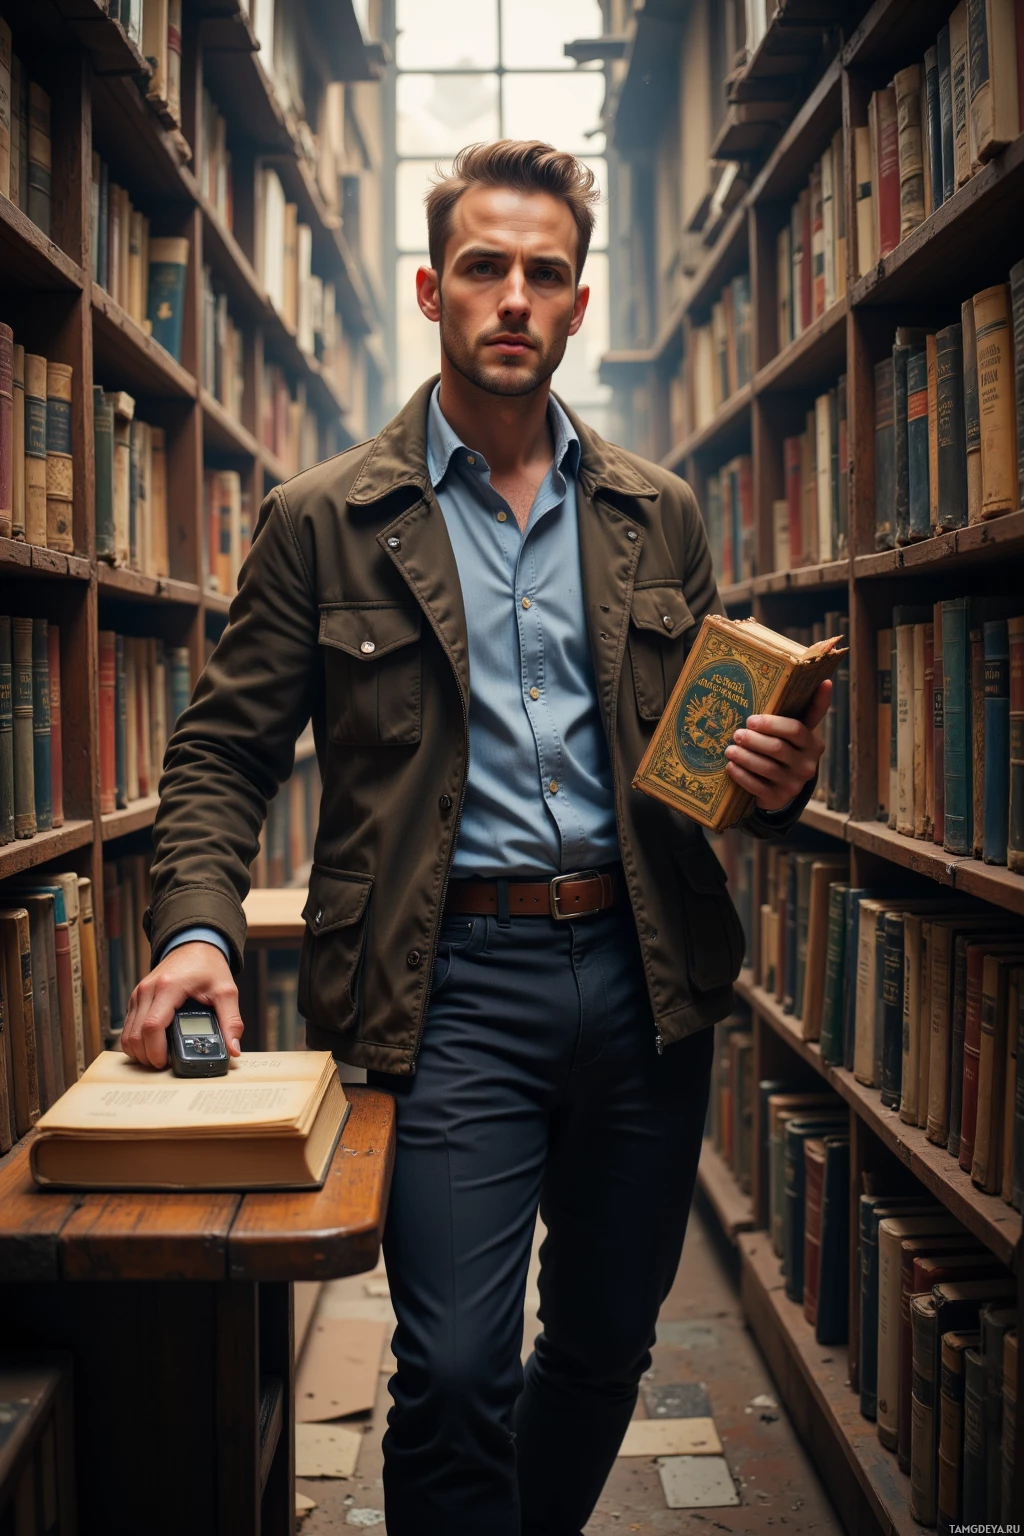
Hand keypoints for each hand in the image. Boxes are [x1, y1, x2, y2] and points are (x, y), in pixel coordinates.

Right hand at [120, 942, 243, 1069]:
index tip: (166, 1064)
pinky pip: (128, 1026)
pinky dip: (136, 1041)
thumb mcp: (226, 991)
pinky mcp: (137, 998)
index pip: (153, 1026)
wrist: (194, 945)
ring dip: (139, 1051)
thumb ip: (231, 1021)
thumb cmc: (209, 966)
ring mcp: (139, 994)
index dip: (156, 1050)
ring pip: (127, 1033)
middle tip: (165, 1065)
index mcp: (169, 987)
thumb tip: (233, 1049)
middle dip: (147, 1056)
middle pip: (136, 1034)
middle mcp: (148, 990)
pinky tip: (152, 1047)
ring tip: (159, 1059)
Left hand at [723, 678, 830, 812]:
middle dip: (754, 740)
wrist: (783, 787)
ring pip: (766, 768)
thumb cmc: (788, 749)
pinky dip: (741, 775)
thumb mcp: (799, 731)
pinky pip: (757, 786)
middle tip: (737, 733)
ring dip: (744, 757)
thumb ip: (810, 708)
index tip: (752, 719)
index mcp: (813, 744)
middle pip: (777, 749)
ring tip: (729, 749)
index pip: (795, 730)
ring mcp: (794, 784)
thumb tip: (826, 680)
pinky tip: (731, 766)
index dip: (771, 724)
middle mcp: (807, 765)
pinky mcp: (778, 798)